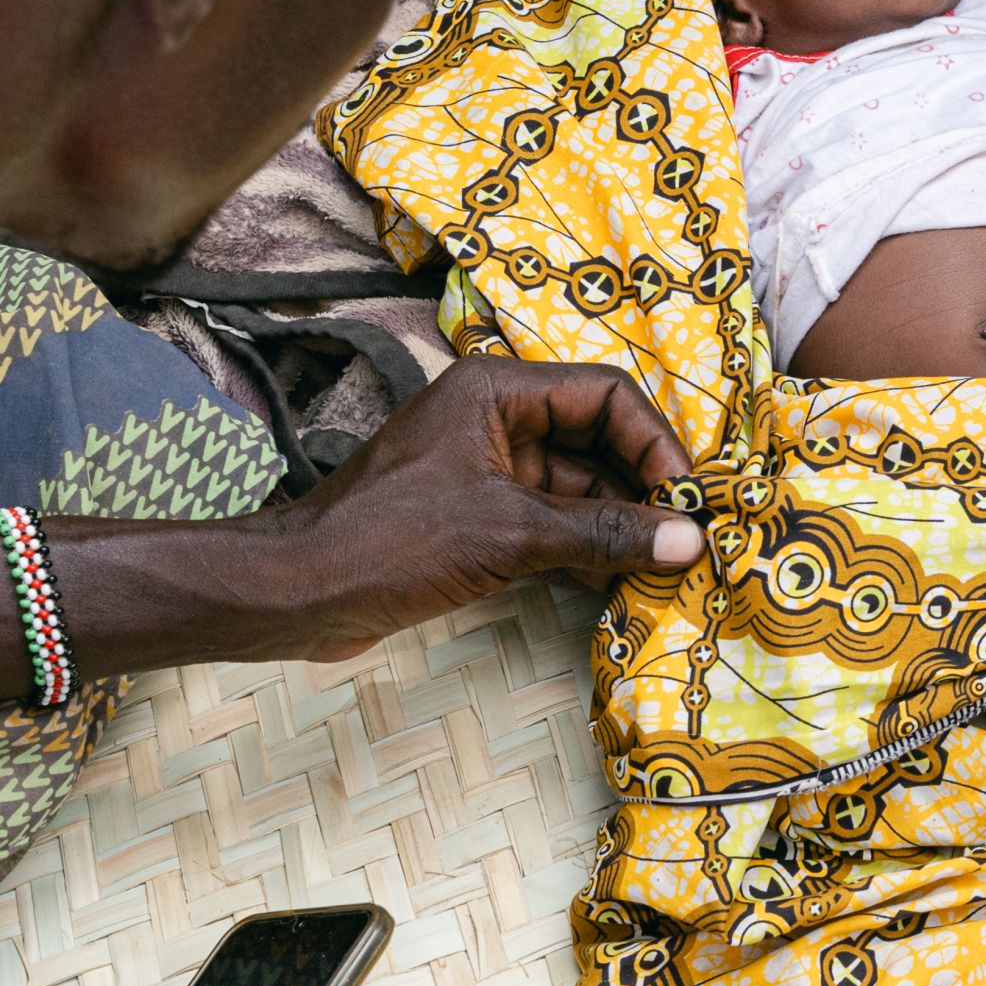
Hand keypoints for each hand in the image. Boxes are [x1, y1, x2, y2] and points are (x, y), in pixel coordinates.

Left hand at [250, 356, 700, 659]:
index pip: (605, 394)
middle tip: (688, 539)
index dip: (655, 442)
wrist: (296, 594)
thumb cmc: (389, 541)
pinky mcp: (475, 521)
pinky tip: (620, 586)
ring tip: (665, 569)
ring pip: (577, 490)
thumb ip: (602, 533)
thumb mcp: (508, 533)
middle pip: (597, 441)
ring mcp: (485, 472)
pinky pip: (549, 526)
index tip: (688, 497)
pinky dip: (584, 553)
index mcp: (497, 390)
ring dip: (619, 528)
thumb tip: (688, 538)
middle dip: (644, 490)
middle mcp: (495, 420)